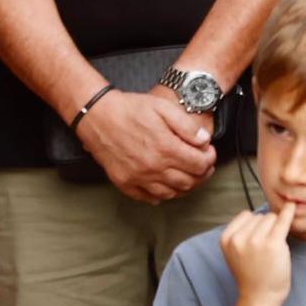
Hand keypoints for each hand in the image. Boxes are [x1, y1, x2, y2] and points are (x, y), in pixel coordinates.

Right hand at [75, 87, 216, 202]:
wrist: (96, 115)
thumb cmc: (131, 109)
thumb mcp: (164, 108)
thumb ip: (187, 126)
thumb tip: (204, 141)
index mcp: (165, 148)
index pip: (200, 165)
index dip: (210, 159)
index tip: (208, 152)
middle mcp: (153, 167)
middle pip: (189, 182)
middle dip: (202, 174)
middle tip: (203, 164)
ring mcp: (137, 177)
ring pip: (171, 193)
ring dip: (185, 186)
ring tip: (188, 175)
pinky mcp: (123, 182)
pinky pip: (148, 197)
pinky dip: (161, 195)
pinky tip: (166, 185)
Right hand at [219, 201, 293, 305]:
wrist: (260, 295)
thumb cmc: (251, 274)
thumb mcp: (236, 252)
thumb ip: (241, 234)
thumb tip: (257, 211)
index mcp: (226, 238)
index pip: (246, 215)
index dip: (255, 225)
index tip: (257, 240)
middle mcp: (239, 238)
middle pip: (260, 216)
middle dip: (266, 228)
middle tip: (265, 249)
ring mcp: (256, 240)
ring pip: (271, 218)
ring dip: (275, 229)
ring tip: (272, 249)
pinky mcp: (273, 244)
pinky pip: (282, 221)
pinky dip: (289, 212)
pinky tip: (293, 206)